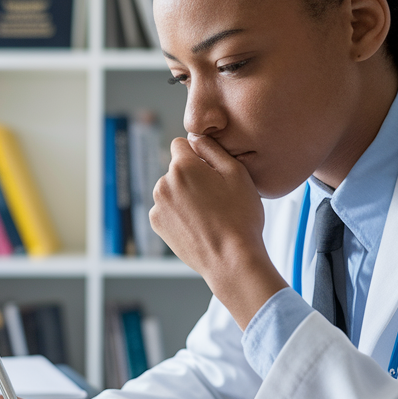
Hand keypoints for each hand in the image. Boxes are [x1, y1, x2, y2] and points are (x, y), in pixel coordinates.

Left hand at [149, 134, 286, 328]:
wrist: (231, 259)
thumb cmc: (240, 217)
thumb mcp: (237, 173)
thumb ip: (212, 149)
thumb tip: (194, 138)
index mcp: (182, 167)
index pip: (180, 144)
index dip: (198, 154)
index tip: (211, 170)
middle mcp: (163, 184)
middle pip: (176, 169)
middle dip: (192, 176)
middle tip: (216, 196)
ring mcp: (158, 206)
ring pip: (172, 189)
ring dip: (185, 195)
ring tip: (209, 213)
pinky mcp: (157, 224)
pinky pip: (167, 208)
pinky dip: (179, 213)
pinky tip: (198, 224)